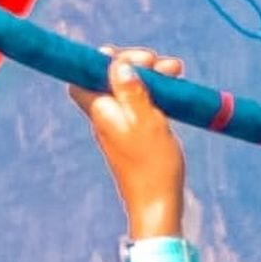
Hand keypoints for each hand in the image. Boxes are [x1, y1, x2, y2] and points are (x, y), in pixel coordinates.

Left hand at [69, 46, 185, 238]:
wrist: (158, 205)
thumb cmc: (153, 166)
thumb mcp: (147, 120)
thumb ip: (131, 90)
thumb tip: (117, 64)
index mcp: (101, 110)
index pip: (84, 73)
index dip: (103, 59)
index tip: (132, 56)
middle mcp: (105, 117)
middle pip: (109, 78)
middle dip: (135, 64)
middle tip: (163, 63)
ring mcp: (120, 128)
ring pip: (128, 91)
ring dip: (149, 78)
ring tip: (175, 71)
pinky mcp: (134, 137)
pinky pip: (139, 106)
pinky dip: (153, 95)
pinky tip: (171, 93)